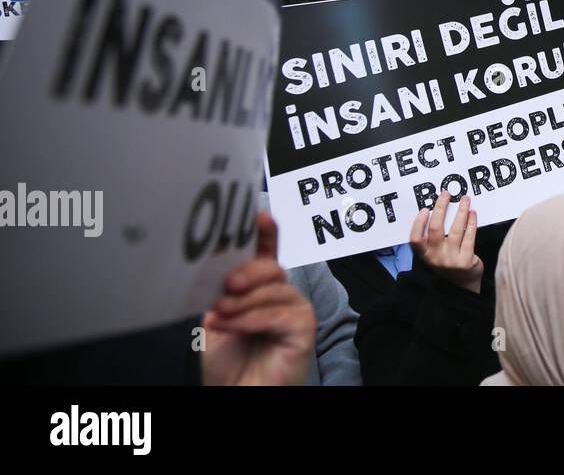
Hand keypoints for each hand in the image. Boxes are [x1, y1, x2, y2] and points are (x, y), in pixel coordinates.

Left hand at [201, 212, 314, 385]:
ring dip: (242, 303)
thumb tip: (213, 267)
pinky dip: (251, 319)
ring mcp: (295, 309)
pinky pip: (279, 313)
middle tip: (226, 287)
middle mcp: (280, 295)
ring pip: (273, 290)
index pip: (265, 254)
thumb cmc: (224, 365)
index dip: (265, 233)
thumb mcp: (214, 321)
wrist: (234, 394)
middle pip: (271, 268)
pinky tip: (231, 326)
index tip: (259, 215)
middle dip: (247, 272)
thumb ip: (219, 294)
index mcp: (258, 290)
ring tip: (218, 316)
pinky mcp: (304, 327)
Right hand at [411, 191, 483, 292]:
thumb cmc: (447, 262)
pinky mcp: (466, 261)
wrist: (462, 284)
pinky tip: (472, 213)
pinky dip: (471, 223)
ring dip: (461, 211)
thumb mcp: (434, 253)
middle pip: (436, 229)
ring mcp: (451, 260)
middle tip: (446, 194)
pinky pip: (469, 237)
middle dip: (441, 208)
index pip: (415, 239)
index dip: (419, 223)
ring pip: (455, 230)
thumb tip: (437, 209)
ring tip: (465, 199)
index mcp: (424, 255)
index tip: (426, 209)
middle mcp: (436, 258)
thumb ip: (432, 237)